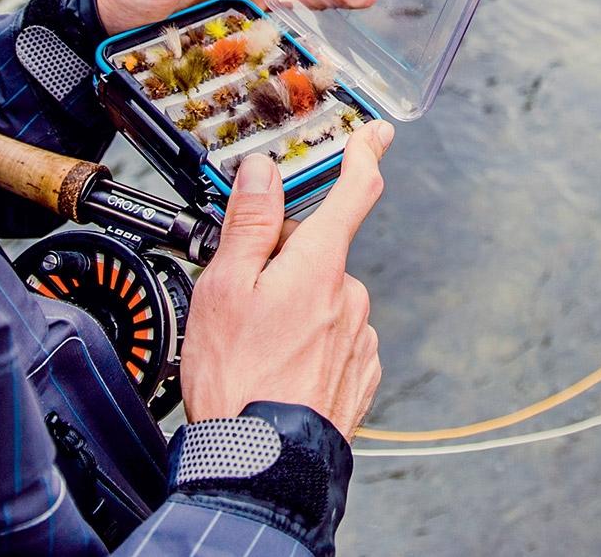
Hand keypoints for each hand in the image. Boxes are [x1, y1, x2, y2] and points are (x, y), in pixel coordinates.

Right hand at [179, 119, 392, 437]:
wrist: (259, 465)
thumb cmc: (237, 380)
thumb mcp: (225, 288)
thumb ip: (250, 223)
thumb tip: (266, 170)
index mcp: (319, 266)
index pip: (354, 192)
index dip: (365, 156)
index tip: (374, 135)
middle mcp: (350, 297)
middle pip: (320, 254)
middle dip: (287, 263)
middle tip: (243, 297)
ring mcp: (359, 338)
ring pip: (325, 300)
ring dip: (296, 309)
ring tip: (255, 346)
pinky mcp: (360, 375)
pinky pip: (335, 340)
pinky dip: (309, 345)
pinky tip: (278, 368)